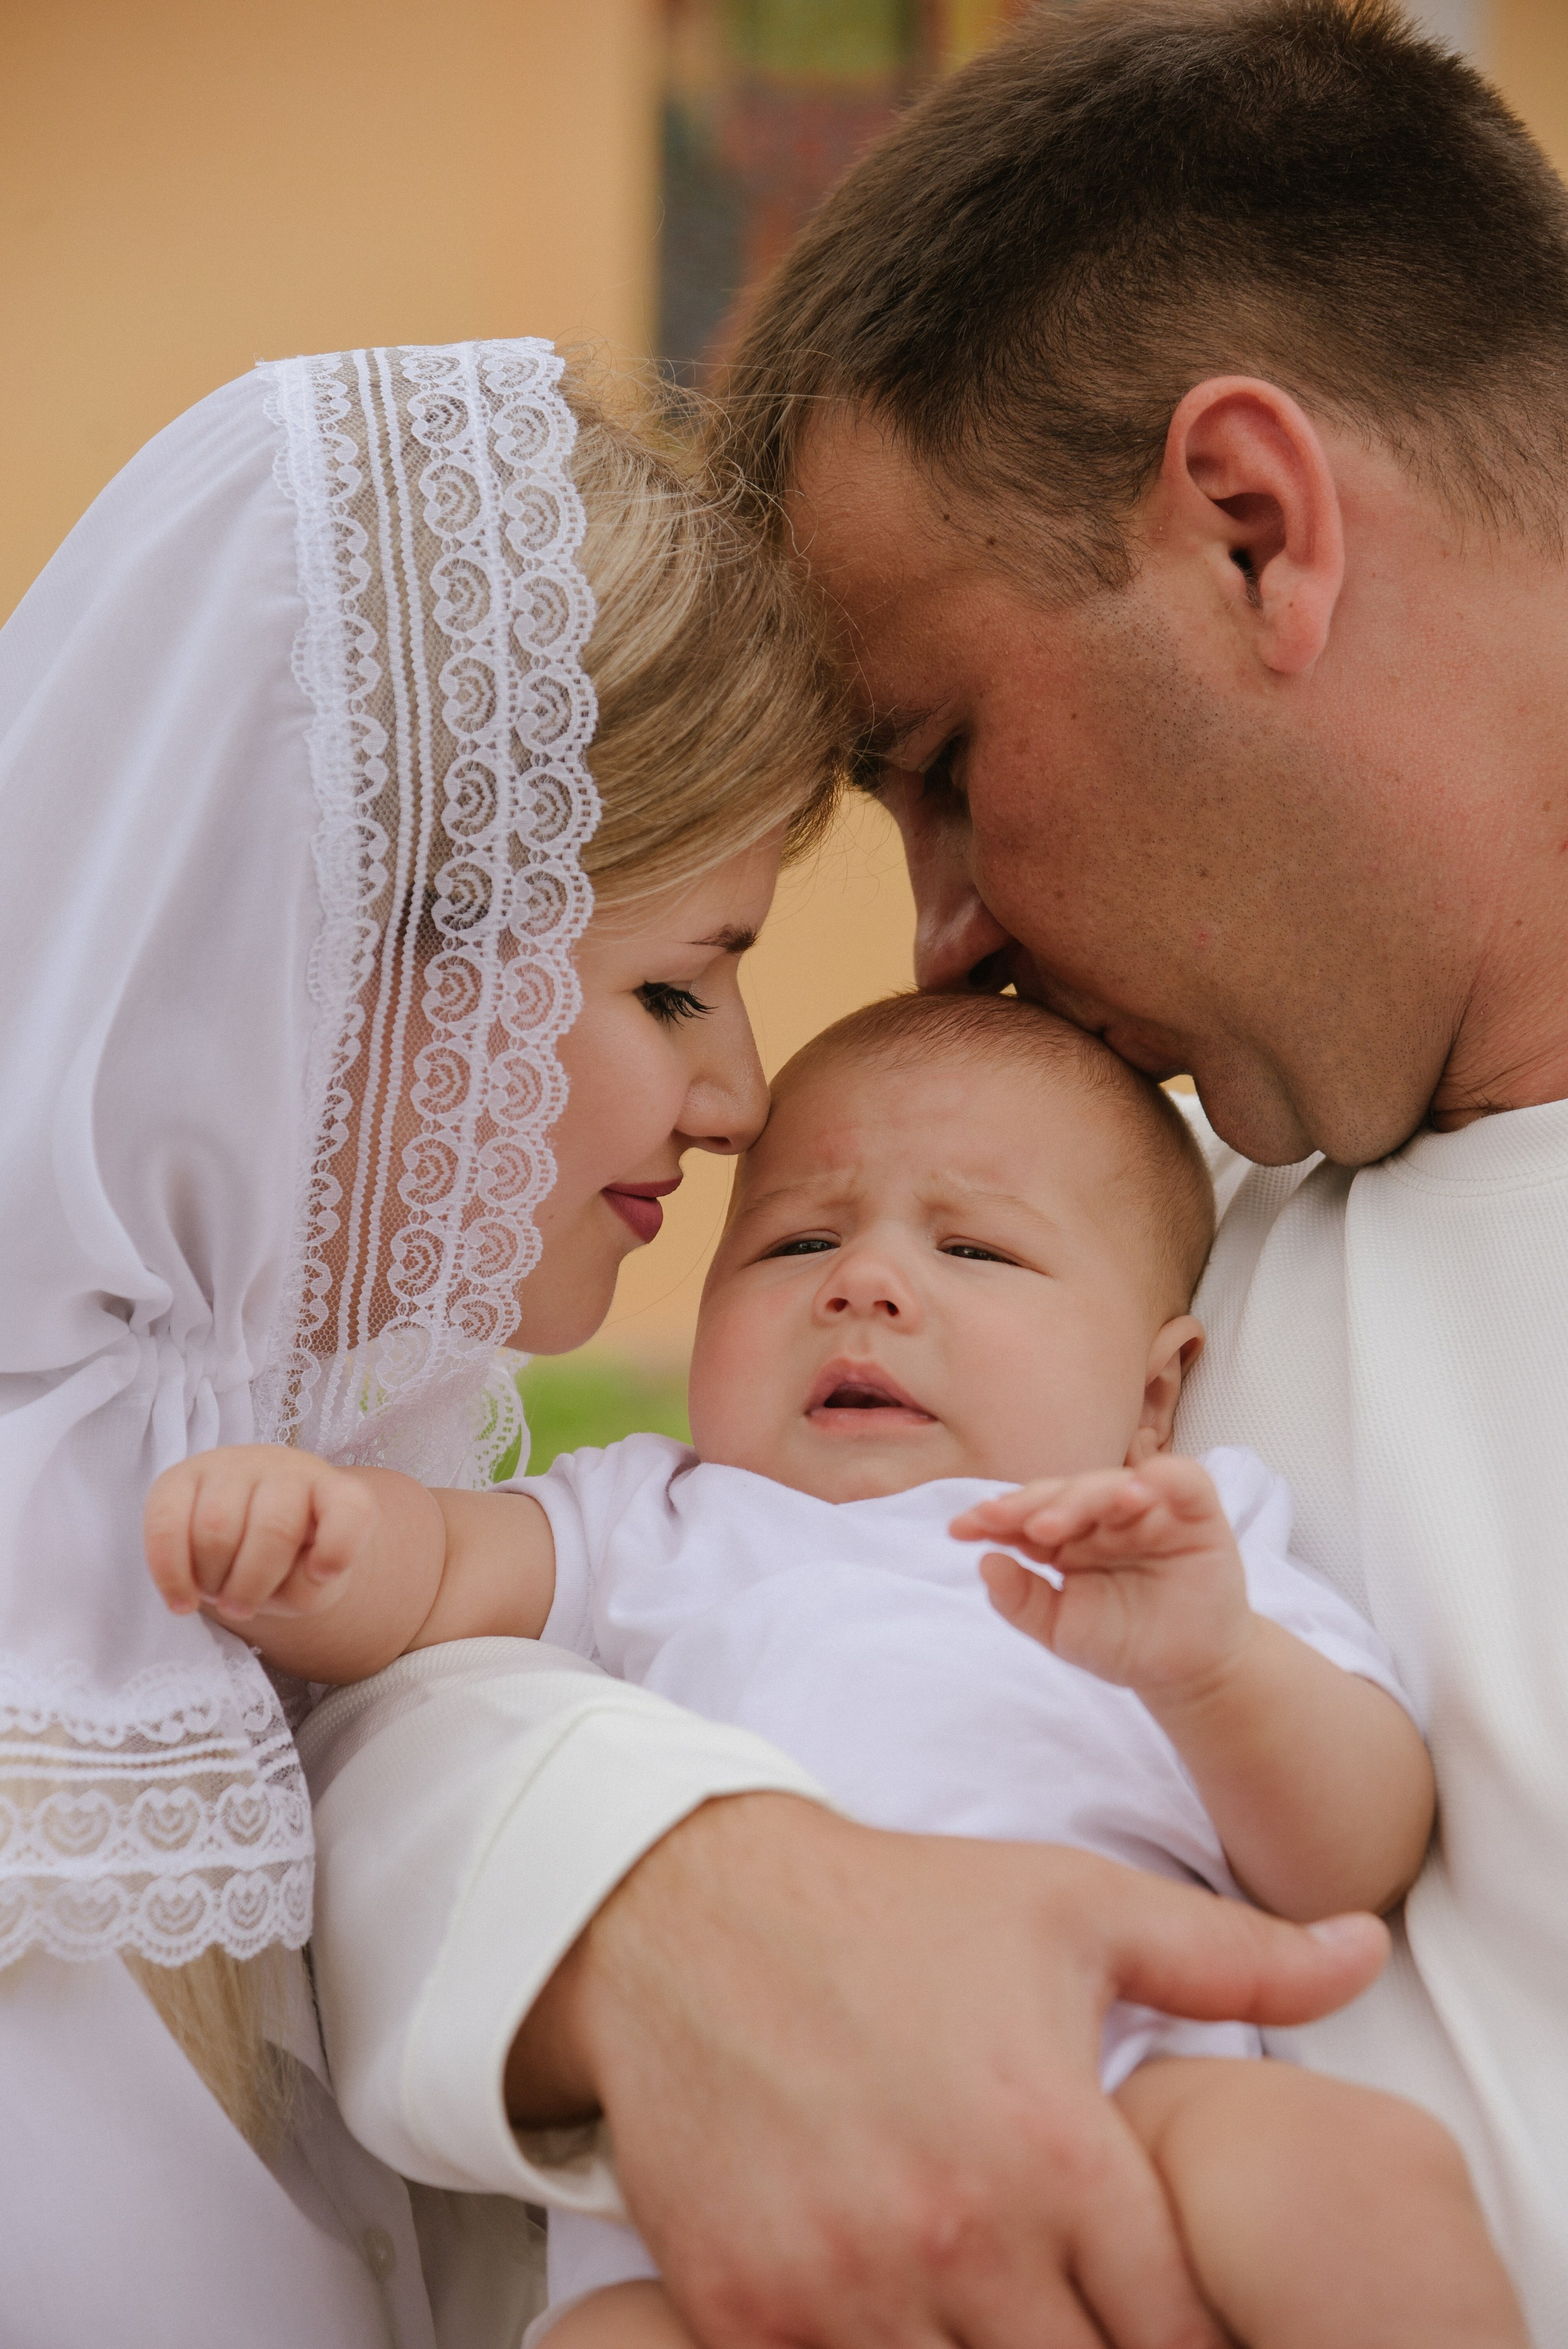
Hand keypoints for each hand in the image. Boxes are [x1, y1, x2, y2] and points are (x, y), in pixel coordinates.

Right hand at [144, 1444, 374, 1624]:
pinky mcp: (180, 1477)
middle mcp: (286, 1468)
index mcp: (333, 1493)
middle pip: (273, 1529)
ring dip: (212, 1580)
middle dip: (252, 1586)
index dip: (339, 1546)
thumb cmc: (288, 1563)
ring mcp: (232, 1465)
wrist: (245, 1537)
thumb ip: (310, 1586)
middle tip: (242, 1607)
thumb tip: (294, 1571)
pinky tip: (182, 1601)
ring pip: (216, 1528)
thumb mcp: (310, 1585)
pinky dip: (170, 1573)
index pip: (350, 1508)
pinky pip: (166, 1525)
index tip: (323, 1575)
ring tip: (217, 1591)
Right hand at [509, 1796, 1387, 2348]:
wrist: (690, 1910)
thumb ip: (1234, 1956)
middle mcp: (955, 2235)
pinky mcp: (747, 2313)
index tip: (1160, 2305)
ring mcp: (842, 2287)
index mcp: (1053, 2149)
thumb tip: (1363, 1950)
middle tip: (1072, 2298)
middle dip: (1088, 2346)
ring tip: (991, 2298)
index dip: (1182, 2330)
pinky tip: (895, 2309)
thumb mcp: (1075, 1906)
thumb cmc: (899, 1908)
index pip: (1172, 2328)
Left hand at [952, 1456, 1253, 1697]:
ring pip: (1111, 1483)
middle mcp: (1103, 1515)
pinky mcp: (1195, 1510)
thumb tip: (983, 1562)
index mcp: (1067, 1536)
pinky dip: (1157, 1481)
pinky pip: (1179, 1481)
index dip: (993, 1518)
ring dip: (1081, 1497)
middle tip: (1002, 1523)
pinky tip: (1134, 1496)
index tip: (959, 1528)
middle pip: (1063, 1493)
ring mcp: (1149, 1509)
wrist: (1187, 1673)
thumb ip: (1021, 1601)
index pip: (1027, 1514)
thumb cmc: (1123, 1642)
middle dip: (1029, 1505)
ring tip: (1052, 1524)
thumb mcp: (1061, 1629)